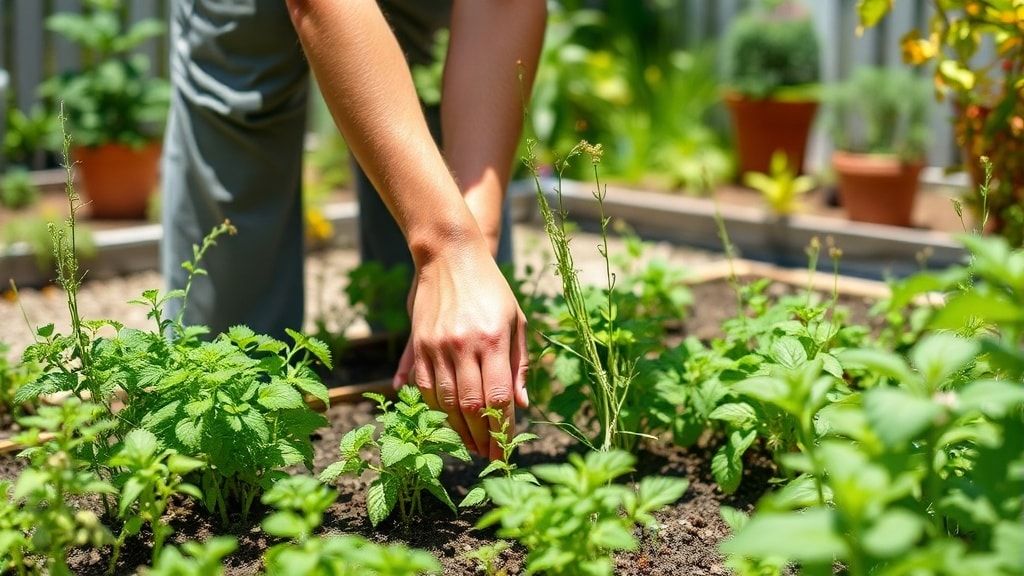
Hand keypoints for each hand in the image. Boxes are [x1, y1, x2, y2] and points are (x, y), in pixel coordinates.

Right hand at [393, 239, 527, 459]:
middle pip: (470, 406)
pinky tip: (446, 422)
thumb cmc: (492, 288)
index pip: (497, 398)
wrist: (450, 255)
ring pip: (444, 401)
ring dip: (457, 429)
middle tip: (488, 455)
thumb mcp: (516, 321)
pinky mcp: (419, 343)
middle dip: (480, 438)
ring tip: (469, 445)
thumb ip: (519, 364)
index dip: (501, 431)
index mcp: (493, 340)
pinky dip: (435, 409)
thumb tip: (520, 405)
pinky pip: (424, 387)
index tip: (505, 452)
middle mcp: (463, 345)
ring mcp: (437, 345)